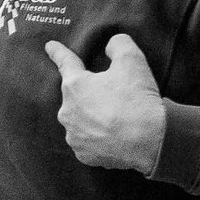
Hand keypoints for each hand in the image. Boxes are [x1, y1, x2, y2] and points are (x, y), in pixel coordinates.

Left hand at [48, 33, 167, 173]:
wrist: (149, 141)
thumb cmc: (137, 100)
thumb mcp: (132, 60)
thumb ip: (118, 45)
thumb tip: (111, 46)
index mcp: (75, 86)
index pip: (65, 62)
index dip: (58, 52)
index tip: (50, 47)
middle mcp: (68, 112)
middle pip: (77, 95)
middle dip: (91, 93)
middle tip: (115, 95)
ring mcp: (74, 136)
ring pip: (82, 120)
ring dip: (94, 117)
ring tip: (118, 117)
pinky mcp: (84, 155)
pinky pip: (89, 141)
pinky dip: (100, 137)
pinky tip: (114, 135)